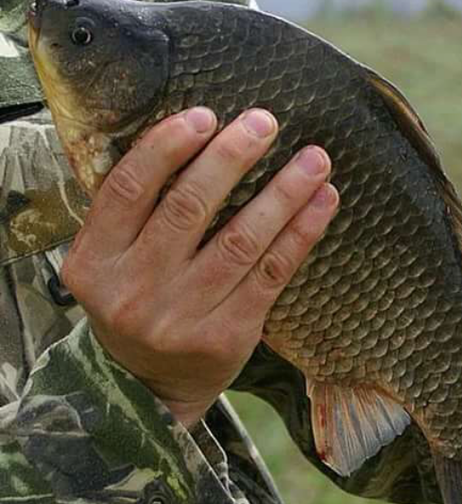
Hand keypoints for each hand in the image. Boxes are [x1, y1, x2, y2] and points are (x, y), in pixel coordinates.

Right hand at [61, 108, 338, 427]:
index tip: (204, 115)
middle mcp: (135, 290)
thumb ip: (135, 213)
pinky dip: (302, 231)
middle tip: (265, 122)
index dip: (166, 147)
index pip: (128, 189)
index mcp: (95, 261)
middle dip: (232, 158)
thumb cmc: (138, 302)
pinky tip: (324, 201)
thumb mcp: (113, 262)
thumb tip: (196, 135)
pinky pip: (273, 272)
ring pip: (241, 240)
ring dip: (284, 193)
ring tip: (314, 158)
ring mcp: (183, 315)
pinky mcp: (230, 334)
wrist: (148, 388)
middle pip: (188, 208)